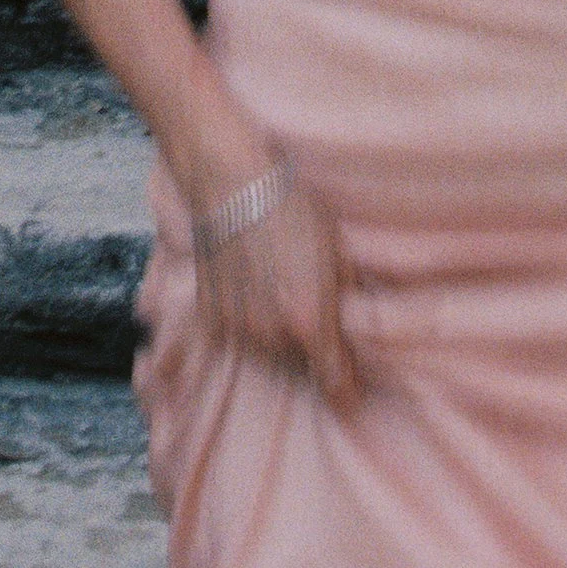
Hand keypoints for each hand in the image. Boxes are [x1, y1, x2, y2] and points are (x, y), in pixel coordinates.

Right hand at [190, 166, 357, 407]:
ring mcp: (238, 325)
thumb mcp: (336, 250)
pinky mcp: (211, 313)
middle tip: (312, 308)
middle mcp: (272, 333)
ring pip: (268, 349)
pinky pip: (239, 330)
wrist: (229, 177)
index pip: (336, 385)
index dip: (348, 390)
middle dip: (311, 347)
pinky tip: (251, 283)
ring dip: (278, 332)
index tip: (352, 388)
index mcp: (310, 320)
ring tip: (278, 288)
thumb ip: (347, 301)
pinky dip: (248, 317)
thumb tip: (356, 331)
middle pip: (301, 365)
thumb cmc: (288, 205)